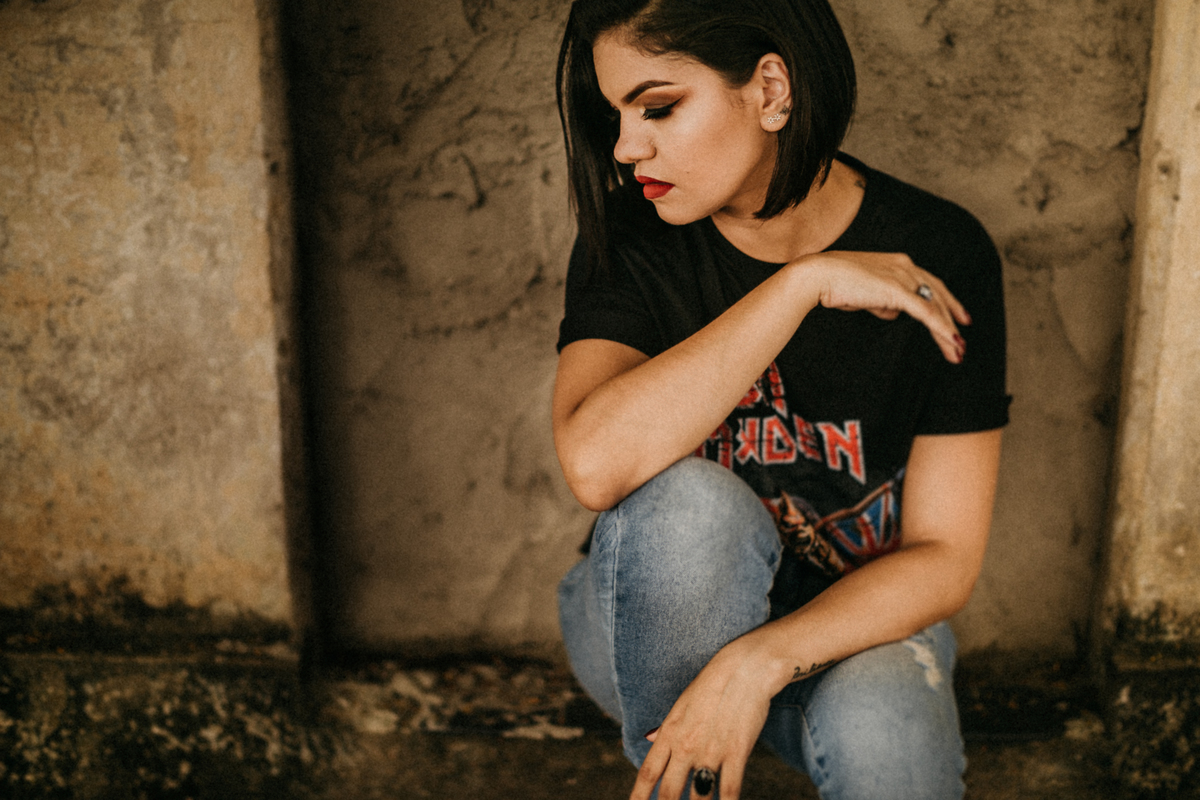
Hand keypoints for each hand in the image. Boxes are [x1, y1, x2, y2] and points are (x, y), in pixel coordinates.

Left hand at [629, 638, 775, 799]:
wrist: (744, 669)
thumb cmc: (712, 685)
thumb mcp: (681, 704)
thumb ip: (665, 727)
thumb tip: (647, 738)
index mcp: (670, 733)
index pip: (648, 772)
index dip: (639, 796)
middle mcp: (686, 746)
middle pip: (669, 792)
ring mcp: (710, 751)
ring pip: (698, 797)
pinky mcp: (736, 753)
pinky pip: (728, 790)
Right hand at [793, 250, 970, 363]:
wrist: (818, 276)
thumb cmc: (833, 284)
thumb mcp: (864, 293)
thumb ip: (882, 301)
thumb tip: (893, 312)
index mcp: (898, 263)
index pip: (930, 284)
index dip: (947, 301)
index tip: (958, 317)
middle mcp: (906, 266)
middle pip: (938, 296)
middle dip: (952, 320)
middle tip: (961, 343)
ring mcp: (903, 276)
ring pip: (935, 307)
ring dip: (947, 332)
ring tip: (957, 352)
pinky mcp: (897, 290)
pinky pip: (926, 312)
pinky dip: (941, 328)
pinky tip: (951, 342)